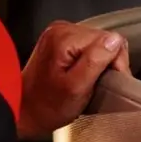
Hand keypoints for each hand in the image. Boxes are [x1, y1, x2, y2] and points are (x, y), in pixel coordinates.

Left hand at [15, 21, 129, 139]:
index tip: (107, 82)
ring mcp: (59, 35)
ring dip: (98, 64)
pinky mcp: (59, 42)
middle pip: (104, 39)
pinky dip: (89, 63)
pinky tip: (80, 75)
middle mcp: (61, 30)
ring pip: (98, 44)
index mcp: (65, 38)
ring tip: (86, 81)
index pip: (111, 40)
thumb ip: (96, 60)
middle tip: (96, 85)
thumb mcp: (77, 87)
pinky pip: (87, 48)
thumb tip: (114, 41)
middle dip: (106, 63)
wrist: (25, 111)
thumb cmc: (47, 106)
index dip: (115, 63)